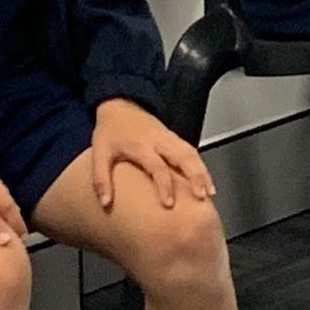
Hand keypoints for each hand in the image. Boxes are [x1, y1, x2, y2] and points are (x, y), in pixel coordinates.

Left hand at [90, 98, 216, 210]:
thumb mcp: (99, 154)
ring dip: (202, 171)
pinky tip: (206, 180)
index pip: (158, 166)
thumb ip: (101, 179)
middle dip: (196, 175)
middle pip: (184, 156)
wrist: (121, 105)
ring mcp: (170, 137)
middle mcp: (160, 140)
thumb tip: (105, 203)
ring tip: (210, 191)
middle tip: (203, 195)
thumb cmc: (110, 132)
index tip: (170, 204)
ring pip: (192, 152)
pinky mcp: (174, 137)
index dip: (165, 185)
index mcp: (141, 145)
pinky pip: (191, 150)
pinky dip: (201, 165)